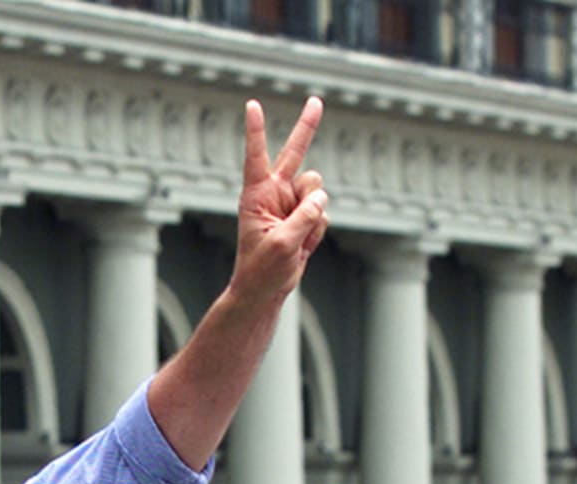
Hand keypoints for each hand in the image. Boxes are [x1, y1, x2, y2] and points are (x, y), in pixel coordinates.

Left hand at [231, 98, 326, 304]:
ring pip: (318, 190)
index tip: (252, 104)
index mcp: (256, 194)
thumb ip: (303, 218)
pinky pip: (323, 214)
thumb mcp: (282, 244)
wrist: (265, 290)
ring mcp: (291, 203)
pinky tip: (302, 246)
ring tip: (296, 237)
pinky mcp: (305, 216)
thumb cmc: (261, 269)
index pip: (257, 156)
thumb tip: (322, 196)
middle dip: (307, 127)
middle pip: (295, 153)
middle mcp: (274, 193)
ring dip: (313, 213)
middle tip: (316, 100)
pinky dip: (317, 232)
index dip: (256, 131)